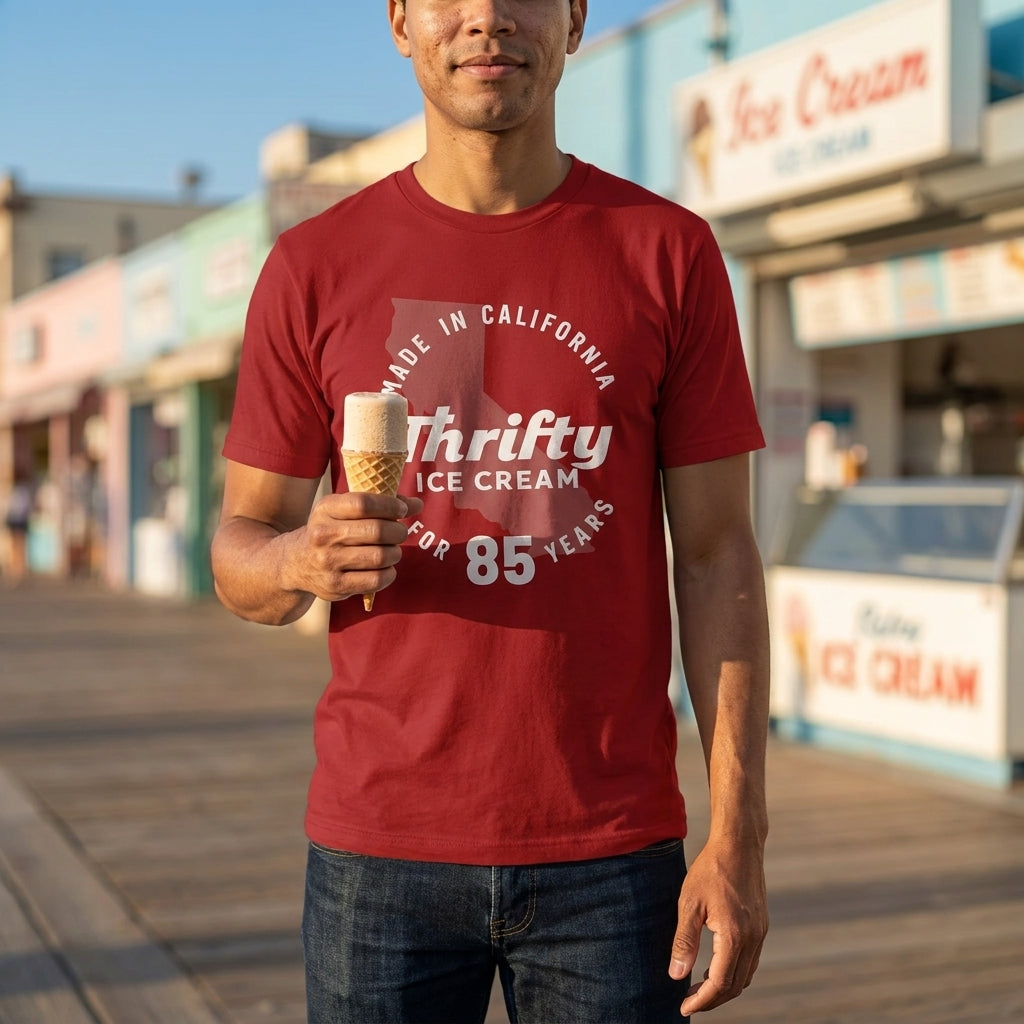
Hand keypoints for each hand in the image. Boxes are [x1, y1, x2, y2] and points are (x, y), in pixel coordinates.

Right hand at [288, 491, 423, 602]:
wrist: (294, 563)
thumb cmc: (330, 530)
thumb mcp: (342, 510)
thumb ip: (379, 503)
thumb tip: (417, 504)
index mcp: (325, 510)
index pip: (364, 504)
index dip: (390, 505)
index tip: (403, 508)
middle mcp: (323, 535)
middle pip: (376, 531)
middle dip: (398, 531)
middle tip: (400, 532)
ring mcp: (328, 562)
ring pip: (380, 556)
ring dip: (395, 553)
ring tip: (393, 551)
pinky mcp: (335, 586)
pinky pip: (376, 580)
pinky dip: (389, 574)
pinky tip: (386, 568)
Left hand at [668, 837, 767, 1014]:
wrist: (738, 844)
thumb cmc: (710, 869)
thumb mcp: (689, 903)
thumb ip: (684, 941)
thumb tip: (676, 976)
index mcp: (735, 935)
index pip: (720, 983)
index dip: (702, 1000)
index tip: (683, 1007)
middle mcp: (753, 938)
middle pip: (736, 985)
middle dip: (712, 999)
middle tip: (688, 1001)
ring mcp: (760, 932)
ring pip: (746, 975)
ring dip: (724, 988)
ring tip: (698, 989)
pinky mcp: (761, 925)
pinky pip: (750, 960)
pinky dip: (734, 972)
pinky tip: (715, 967)